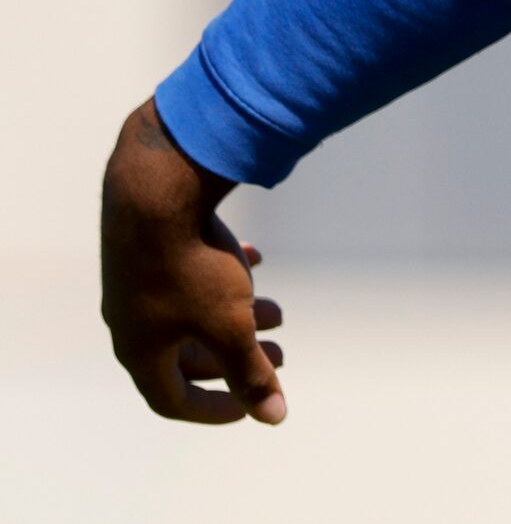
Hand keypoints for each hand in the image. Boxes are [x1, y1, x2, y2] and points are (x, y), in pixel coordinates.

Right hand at [100, 98, 286, 424]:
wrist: (157, 191)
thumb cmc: (192, 266)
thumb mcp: (229, 326)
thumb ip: (250, 371)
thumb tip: (273, 417)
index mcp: (139, 349)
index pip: (170, 399)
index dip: (212, 410)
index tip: (250, 406)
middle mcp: (131, 318)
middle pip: (185, 355)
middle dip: (235, 359)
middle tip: (280, 356)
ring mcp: (138, 280)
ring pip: (191, 311)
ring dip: (237, 316)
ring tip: (278, 312)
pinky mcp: (151, 244)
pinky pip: (188, 269)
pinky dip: (223, 272)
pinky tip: (256, 259)